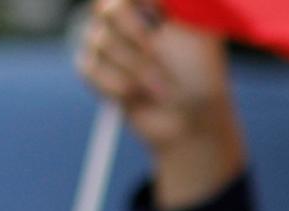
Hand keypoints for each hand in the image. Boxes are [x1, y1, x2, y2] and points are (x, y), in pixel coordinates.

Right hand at [77, 0, 244, 209]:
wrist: (191, 120)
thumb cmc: (199, 73)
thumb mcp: (192, 28)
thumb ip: (170, 3)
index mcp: (150, 2)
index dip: (132, 5)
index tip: (158, 24)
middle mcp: (125, 15)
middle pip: (106, 9)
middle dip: (136, 38)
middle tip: (159, 55)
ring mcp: (107, 41)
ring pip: (98, 41)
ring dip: (135, 69)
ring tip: (160, 87)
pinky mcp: (96, 70)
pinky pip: (89, 68)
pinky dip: (116, 86)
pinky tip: (137, 96)